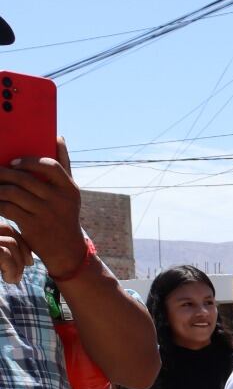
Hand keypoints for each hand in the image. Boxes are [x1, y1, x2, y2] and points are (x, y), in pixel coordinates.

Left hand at [0, 140, 86, 276]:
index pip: (50, 166)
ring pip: (12, 193)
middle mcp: (59, 201)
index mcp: (69, 189)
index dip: (28, 161)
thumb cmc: (63, 215)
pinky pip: (8, 208)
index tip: (12, 163)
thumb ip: (64, 165)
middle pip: (24, 179)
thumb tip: (58, 137)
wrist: (67, 250)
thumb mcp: (69, 193)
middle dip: (3, 174)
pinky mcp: (32, 226)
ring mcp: (46, 214)